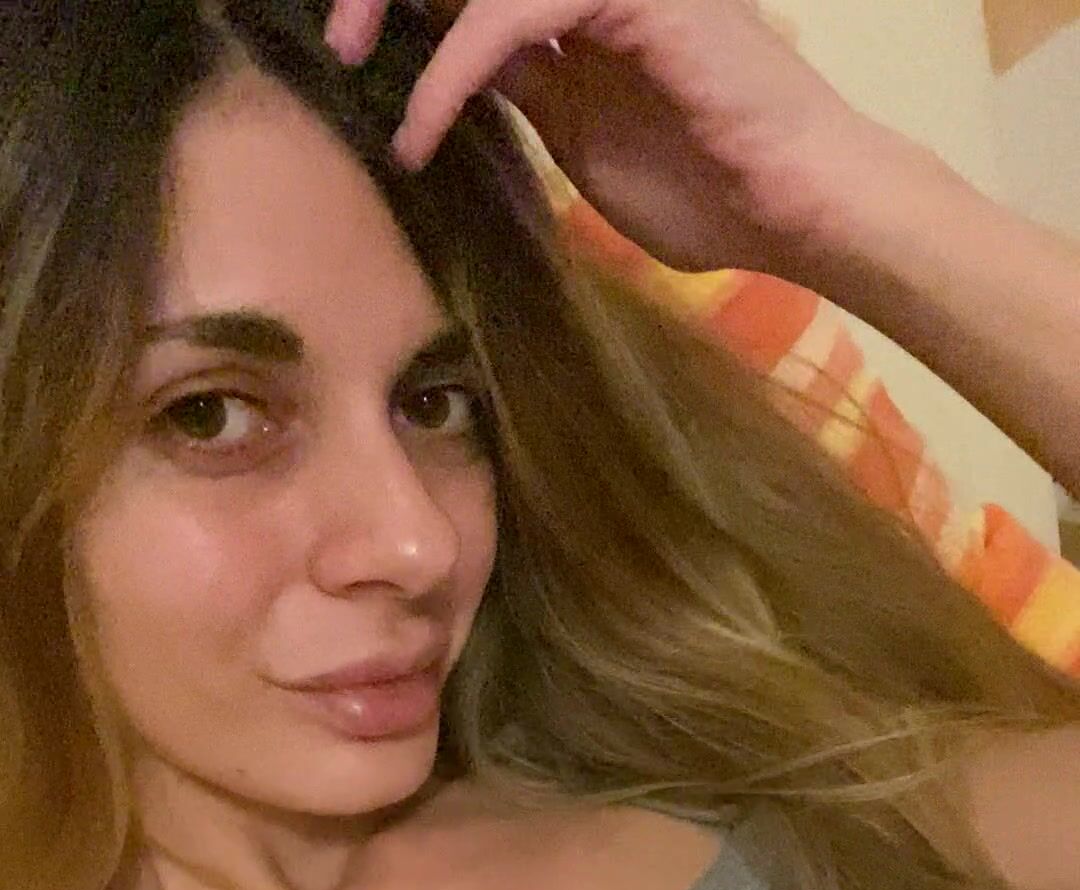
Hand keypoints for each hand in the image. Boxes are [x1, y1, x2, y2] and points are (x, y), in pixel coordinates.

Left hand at [323, 0, 881, 274]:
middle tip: (339, 37)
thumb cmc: (708, 189)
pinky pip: (505, 11)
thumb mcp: (580, 136)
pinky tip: (419, 131)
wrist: (795, 208)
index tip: (349, 44)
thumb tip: (447, 65)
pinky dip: (448, 71)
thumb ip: (522, 87)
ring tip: (352, 56)